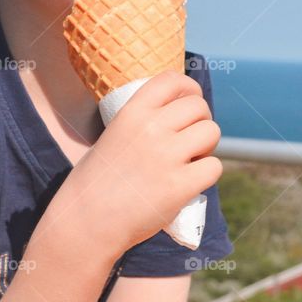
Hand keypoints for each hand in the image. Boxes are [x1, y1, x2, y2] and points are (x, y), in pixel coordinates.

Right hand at [62, 70, 222, 256]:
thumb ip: (142, 123)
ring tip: (190, 161)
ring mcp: (166, 156)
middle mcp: (151, 128)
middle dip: (201, 122)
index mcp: (131, 113)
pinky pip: (214, 167)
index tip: (191, 101)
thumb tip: (178, 116)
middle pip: (199, 107)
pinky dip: (207, 174)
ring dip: (206, 146)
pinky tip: (191, 182)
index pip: (171, 80)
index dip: (189, 89)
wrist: (86, 221)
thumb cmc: (97, 182)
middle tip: (190, 141)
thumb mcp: (113, 136)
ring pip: (211, 133)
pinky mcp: (179, 185)